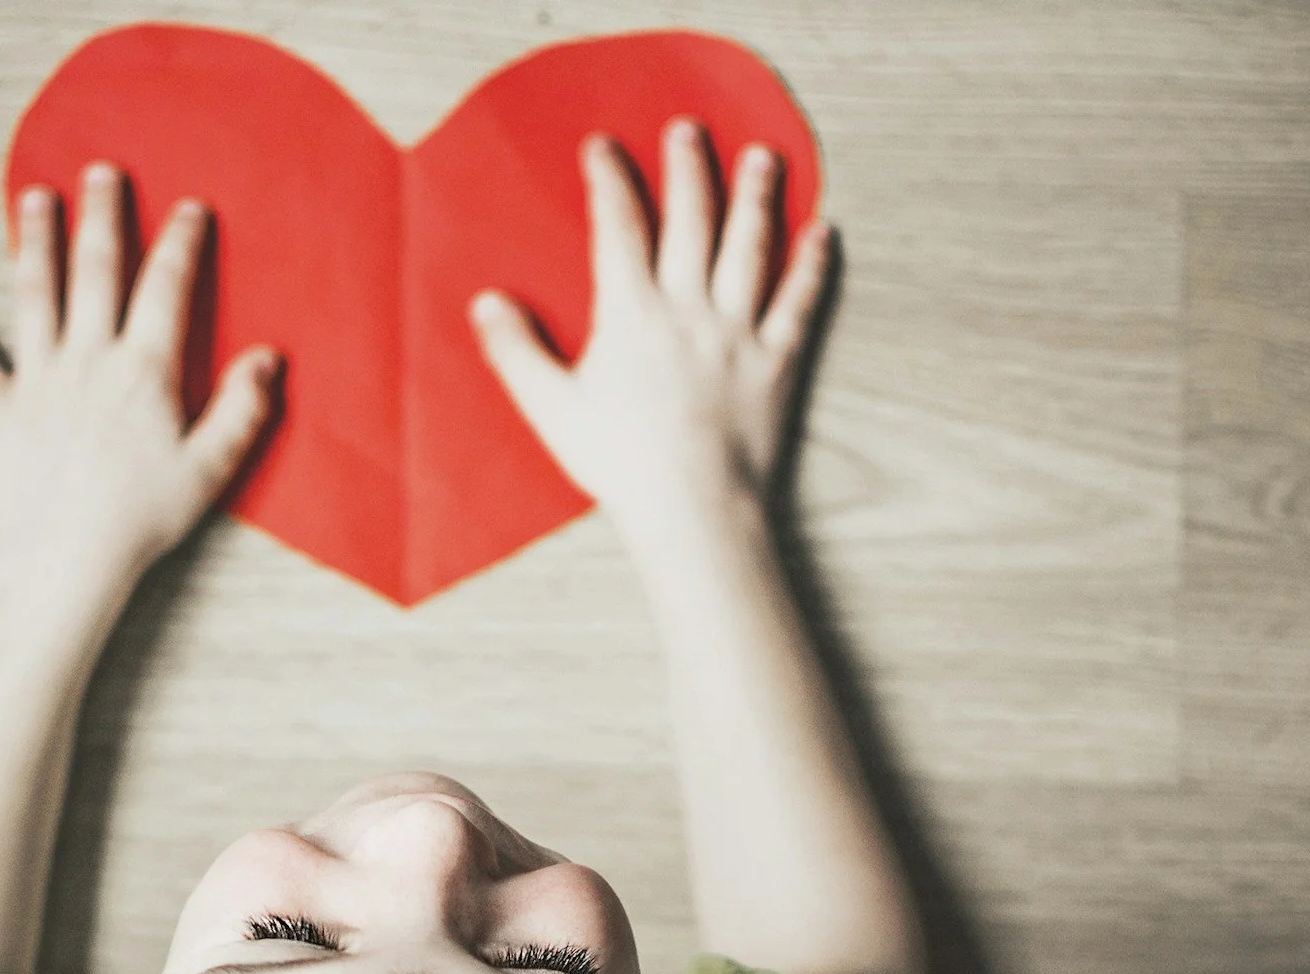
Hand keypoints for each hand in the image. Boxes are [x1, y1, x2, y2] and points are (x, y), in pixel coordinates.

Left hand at [0, 160, 281, 613]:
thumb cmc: (142, 519)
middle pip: (95, 270)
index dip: (181, 243)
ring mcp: (37, 379)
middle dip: (101, 215)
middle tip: (101, 172)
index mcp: (144, 371)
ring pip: (34, 292)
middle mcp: (87, 359)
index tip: (188, 208)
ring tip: (34, 197)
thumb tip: (268, 358)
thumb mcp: (210, 468)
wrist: (68, 558)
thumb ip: (241, 408)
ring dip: (34, 239)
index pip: (167, 288)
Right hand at [469, 119, 831, 544]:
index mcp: (632, 314)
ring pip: (751, 247)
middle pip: (692, 220)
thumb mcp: (551, 408)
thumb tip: (487, 302)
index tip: (604, 147)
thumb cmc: (620, 463)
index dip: (611, 181)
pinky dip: (812, 265)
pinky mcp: (776, 362)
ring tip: (763, 158)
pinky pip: (799, 303)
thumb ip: (516, 351)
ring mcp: (738, 332)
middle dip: (689, 168)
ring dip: (756, 197)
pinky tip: (822, 232)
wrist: (693, 508)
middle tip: (689, 129)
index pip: (619, 228)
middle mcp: (689, 308)